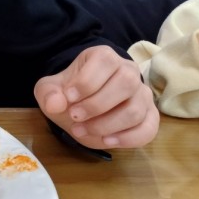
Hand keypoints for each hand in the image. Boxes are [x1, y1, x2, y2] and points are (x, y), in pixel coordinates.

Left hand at [35, 46, 159, 148]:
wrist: (80, 106)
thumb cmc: (68, 93)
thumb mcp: (50, 90)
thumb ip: (49, 93)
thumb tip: (55, 103)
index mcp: (104, 57)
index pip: (105, 61)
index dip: (87, 81)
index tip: (69, 97)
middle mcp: (129, 71)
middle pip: (126, 83)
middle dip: (97, 105)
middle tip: (75, 116)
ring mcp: (142, 94)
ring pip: (135, 110)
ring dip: (106, 125)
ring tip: (81, 130)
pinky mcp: (149, 116)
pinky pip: (148, 129)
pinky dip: (127, 138)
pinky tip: (106, 141)